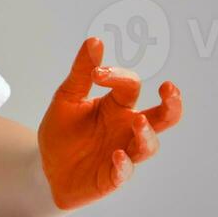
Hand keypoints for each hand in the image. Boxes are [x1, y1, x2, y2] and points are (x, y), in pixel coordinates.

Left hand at [37, 36, 183, 209]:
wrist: (45, 167)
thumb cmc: (62, 130)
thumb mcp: (67, 97)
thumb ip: (82, 71)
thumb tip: (95, 40)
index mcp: (118, 106)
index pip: (131, 85)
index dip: (117, 75)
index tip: (98, 73)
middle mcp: (127, 128)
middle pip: (163, 117)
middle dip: (172, 104)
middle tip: (170, 89)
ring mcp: (123, 153)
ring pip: (148, 145)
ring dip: (146, 134)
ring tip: (138, 121)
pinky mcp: (111, 177)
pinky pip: (124, 172)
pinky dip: (124, 165)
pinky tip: (117, 155)